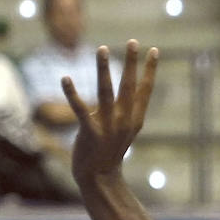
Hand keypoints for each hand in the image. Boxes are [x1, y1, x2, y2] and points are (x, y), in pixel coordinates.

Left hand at [62, 41, 158, 185]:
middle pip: (129, 87)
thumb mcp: (125, 130)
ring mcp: (108, 126)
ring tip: (102, 49)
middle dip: (131, 63)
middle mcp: (124, 121)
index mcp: (135, 119)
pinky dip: (72, 93)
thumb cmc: (110, 151)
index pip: (146, 90)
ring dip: (103, 69)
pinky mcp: (90, 132)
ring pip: (106, 92)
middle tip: (133, 42)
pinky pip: (79, 109)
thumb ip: (129, 111)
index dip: (150, 70)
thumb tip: (134, 92)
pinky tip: (65, 78)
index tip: (154, 50)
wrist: (100, 177)